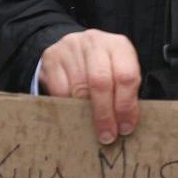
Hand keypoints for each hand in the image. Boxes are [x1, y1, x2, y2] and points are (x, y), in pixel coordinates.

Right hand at [39, 29, 140, 144]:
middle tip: (107, 135)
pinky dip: (68, 106)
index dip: (126, 106)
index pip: (126, 76)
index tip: (125, 128)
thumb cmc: (103, 67)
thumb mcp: (118, 72)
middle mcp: (95, 42)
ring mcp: (71, 47)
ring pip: (79, 89)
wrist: (74, 48)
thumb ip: (124, 94)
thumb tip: (124, 126)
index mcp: (119, 46)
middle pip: (101, 82)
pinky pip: (60, 91)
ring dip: (86, 113)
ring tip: (90, 126)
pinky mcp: (51, 57)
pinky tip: (74, 111)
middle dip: (105, 114)